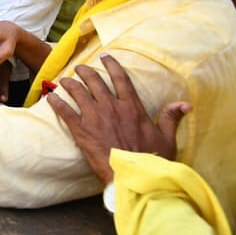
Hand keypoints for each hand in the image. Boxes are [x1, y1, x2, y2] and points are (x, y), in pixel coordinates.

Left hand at [46, 54, 188, 184]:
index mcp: (132, 108)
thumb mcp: (166, 138)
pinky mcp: (82, 131)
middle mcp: (112, 108)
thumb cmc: (152, 160)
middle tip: (80, 67)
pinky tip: (50, 97)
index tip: (105, 57)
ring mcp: (95, 118)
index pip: (121, 79)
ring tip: (64, 80)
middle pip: (96, 82)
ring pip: (79, 92)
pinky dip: (57, 103)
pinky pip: (66, 112)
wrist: (134, 177)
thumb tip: (185, 104)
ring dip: (70, 84)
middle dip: (86, 71)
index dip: (112, 66)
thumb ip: (170, 118)